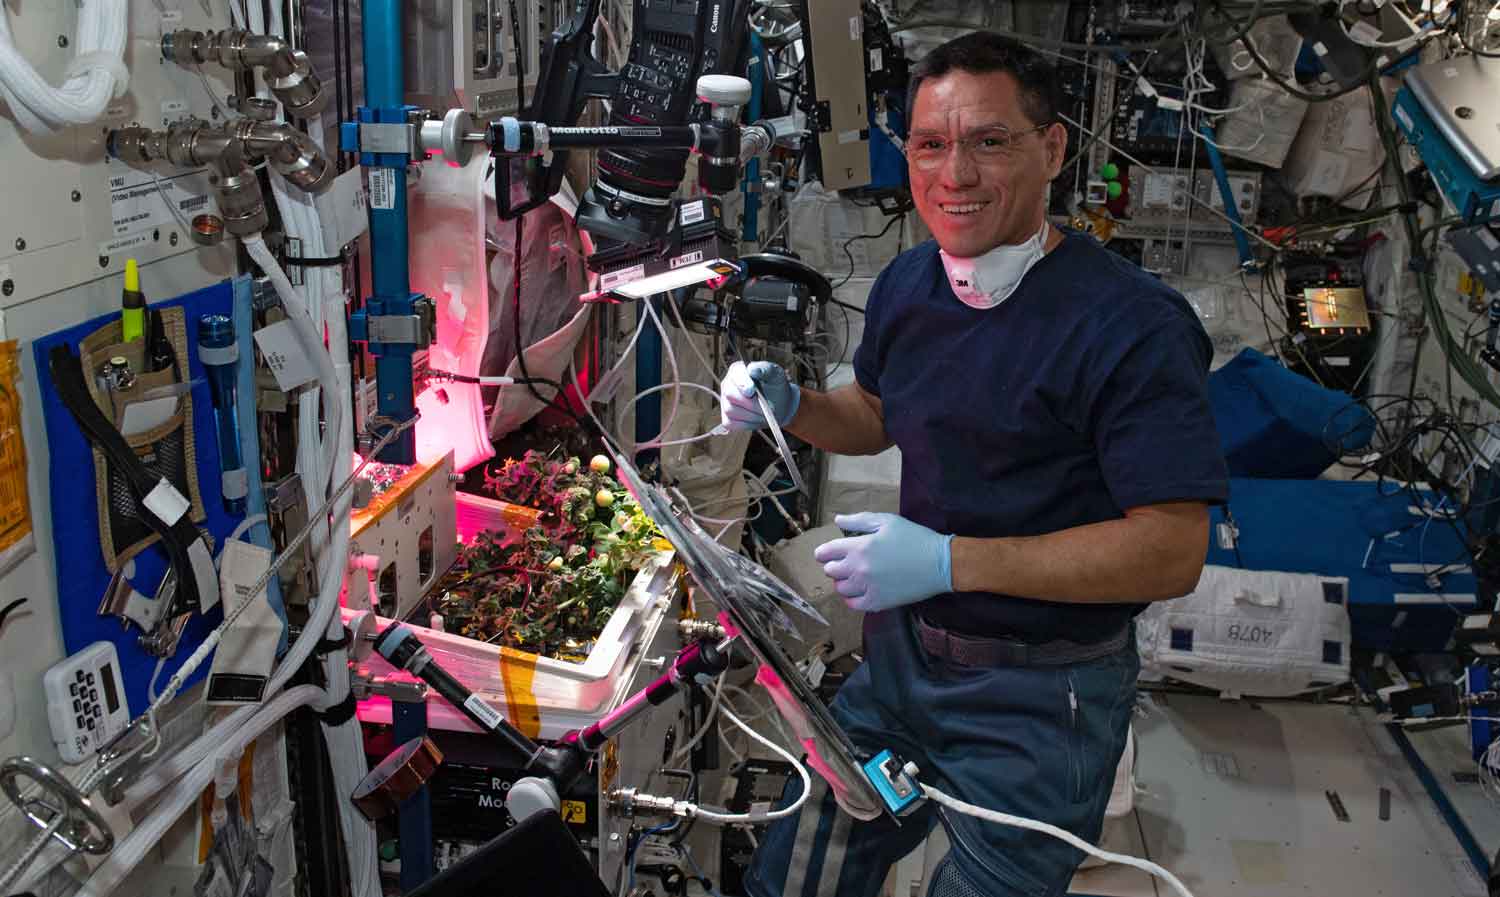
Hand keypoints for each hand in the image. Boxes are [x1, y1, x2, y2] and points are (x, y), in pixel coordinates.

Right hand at [718, 360, 800, 431]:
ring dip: (752, 415)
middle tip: (769, 407)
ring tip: (765, 413)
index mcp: (737, 371)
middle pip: (730, 394)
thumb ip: (765, 369)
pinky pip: (732, 424)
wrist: (780, 405)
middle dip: (751, 403)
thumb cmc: (776, 386)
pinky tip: (756, 419)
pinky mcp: (727, 419)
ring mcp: (725, 403)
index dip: (742, 383)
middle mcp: (727, 385)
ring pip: (731, 410)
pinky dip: (746, 424)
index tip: (752, 390)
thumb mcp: (776, 374)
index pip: (735, 376)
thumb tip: (752, 370)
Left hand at [814, 512, 953, 612]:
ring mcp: (867, 588)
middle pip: (830, 571)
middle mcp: (859, 569)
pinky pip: (853, 604)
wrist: (940, 563)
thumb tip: (837, 520)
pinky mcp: (877, 603)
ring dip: (844, 581)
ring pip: (840, 589)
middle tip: (847, 562)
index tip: (827, 553)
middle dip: (835, 565)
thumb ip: (859, 520)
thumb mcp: (887, 522)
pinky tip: (861, 590)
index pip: (826, 553)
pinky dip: (852, 598)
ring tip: (856, 576)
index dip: (823, 552)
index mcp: (859, 547)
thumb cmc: (914, 538)